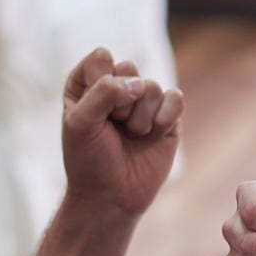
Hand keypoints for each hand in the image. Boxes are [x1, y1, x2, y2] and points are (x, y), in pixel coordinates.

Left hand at [60, 48, 185, 219]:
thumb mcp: (80, 123)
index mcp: (87, 82)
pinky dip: (164, 121)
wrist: (111, 198)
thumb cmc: (89, 160)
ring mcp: (144, 101)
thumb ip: (104, 92)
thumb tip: (141, 85)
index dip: (100, 85)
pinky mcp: (168, 116)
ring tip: (131, 137)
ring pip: (152, 87)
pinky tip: (152, 137)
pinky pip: (175, 99)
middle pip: (130, 69)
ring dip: (140, 120)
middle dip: (121, 105)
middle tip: (113, 128)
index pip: (102, 58)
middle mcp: (116, 87)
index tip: (93, 115)